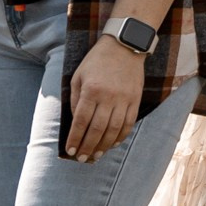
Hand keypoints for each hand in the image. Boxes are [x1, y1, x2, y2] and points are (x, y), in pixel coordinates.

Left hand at [65, 37, 145, 160]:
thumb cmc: (96, 61)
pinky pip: (128, 124)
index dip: (75, 138)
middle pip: (97, 129)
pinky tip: (113, 144)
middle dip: (88, 146)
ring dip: (104, 145)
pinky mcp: (135, 100)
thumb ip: (76, 99)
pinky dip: (120, 136)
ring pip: (114, 130)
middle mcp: (108, 97)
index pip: (81, 121)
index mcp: (91, 90)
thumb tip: (77, 122)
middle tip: (82, 158)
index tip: (70, 150)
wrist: (124, 46)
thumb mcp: (78, 76)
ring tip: (96, 155)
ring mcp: (124, 100)